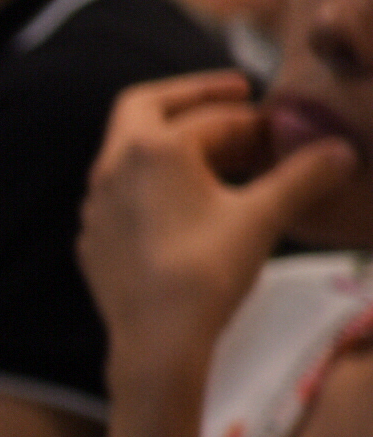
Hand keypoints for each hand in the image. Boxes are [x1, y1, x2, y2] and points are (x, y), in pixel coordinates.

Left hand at [82, 72, 355, 394]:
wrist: (155, 341)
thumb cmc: (208, 271)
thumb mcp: (263, 217)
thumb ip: (303, 177)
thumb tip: (343, 152)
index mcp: (151, 149)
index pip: (210, 119)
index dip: (251, 120)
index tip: (280, 128)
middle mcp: (111, 167)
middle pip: (146, 108)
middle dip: (193, 98)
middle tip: (237, 95)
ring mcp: (95, 204)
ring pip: (132, 153)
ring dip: (176, 144)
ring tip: (224, 155)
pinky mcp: (92, 236)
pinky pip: (123, 192)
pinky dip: (155, 182)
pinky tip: (185, 202)